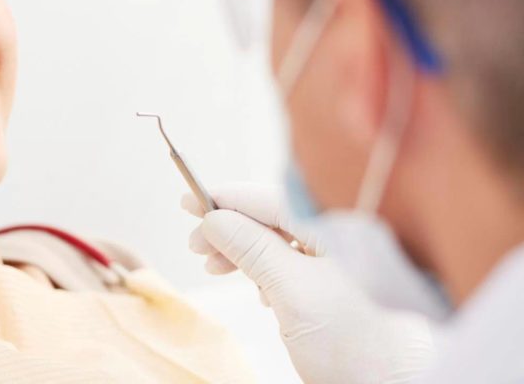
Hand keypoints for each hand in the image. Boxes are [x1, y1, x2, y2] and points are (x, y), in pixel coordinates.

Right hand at [181, 184, 434, 383]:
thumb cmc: (356, 345)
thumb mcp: (292, 292)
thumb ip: (252, 249)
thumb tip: (215, 219)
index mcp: (340, 227)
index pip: (271, 199)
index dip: (226, 199)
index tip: (189, 200)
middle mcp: (343, 237)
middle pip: (274, 218)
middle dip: (231, 229)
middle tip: (195, 246)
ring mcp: (343, 262)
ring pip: (280, 242)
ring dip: (243, 251)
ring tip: (215, 267)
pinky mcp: (339, 287)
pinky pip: (293, 264)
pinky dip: (265, 270)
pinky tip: (256, 289)